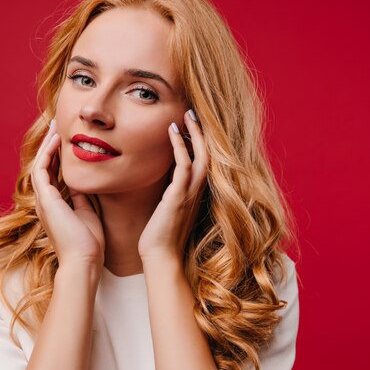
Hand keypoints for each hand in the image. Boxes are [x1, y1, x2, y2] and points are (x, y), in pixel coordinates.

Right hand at [30, 120, 104, 268]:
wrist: (85, 259)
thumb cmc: (89, 243)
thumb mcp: (86, 213)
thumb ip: (80, 198)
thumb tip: (82, 184)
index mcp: (55, 206)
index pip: (53, 175)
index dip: (57, 156)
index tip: (65, 141)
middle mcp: (45, 202)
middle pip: (43, 167)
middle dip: (49, 146)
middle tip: (56, 127)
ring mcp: (43, 201)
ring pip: (40, 165)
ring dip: (46, 145)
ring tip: (55, 127)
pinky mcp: (46, 200)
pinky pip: (41, 170)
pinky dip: (47, 154)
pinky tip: (55, 141)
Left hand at [138, 109, 208, 263]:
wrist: (160, 256)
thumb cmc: (160, 235)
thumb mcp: (168, 208)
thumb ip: (170, 192)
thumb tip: (162, 179)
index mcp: (195, 193)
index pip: (203, 161)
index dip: (200, 141)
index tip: (191, 124)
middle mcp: (197, 191)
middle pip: (209, 154)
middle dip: (202, 132)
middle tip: (193, 112)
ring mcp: (190, 193)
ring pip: (201, 156)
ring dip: (195, 134)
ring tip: (186, 115)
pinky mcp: (179, 197)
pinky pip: (184, 165)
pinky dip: (180, 146)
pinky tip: (172, 131)